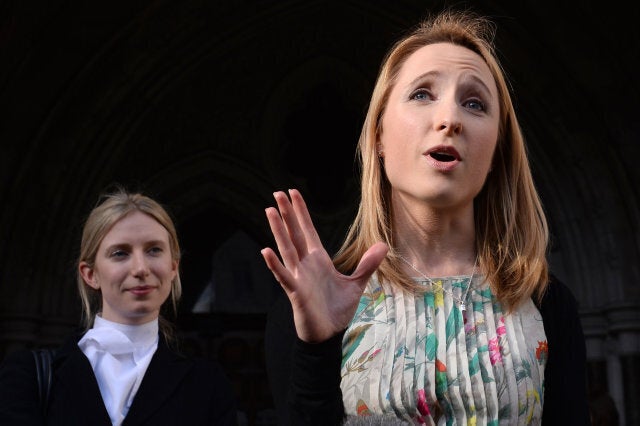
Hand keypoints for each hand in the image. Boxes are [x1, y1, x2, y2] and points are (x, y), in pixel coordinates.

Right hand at [261, 189, 387, 342]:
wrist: (328, 335)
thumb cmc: (337, 310)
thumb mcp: (356, 284)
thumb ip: (367, 264)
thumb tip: (383, 245)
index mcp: (318, 260)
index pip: (307, 230)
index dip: (301, 212)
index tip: (293, 193)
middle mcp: (305, 265)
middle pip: (294, 234)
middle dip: (287, 213)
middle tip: (277, 192)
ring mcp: (298, 277)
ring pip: (286, 249)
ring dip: (278, 230)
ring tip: (269, 211)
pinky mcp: (295, 292)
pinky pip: (283, 276)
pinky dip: (275, 265)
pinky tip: (266, 251)